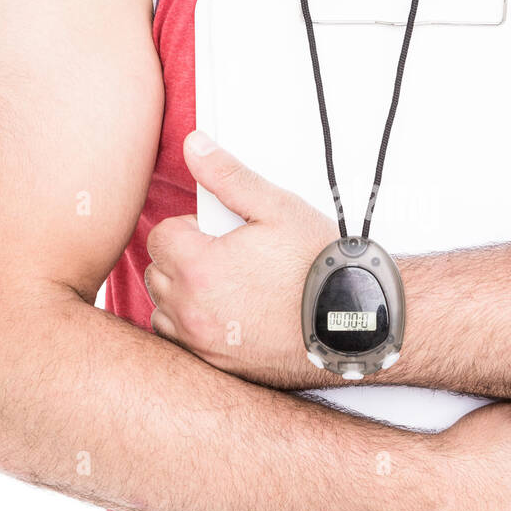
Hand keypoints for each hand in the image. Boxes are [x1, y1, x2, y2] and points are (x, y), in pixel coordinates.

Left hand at [145, 130, 338, 387]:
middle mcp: (192, 309)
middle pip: (159, 272)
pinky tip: (228, 315)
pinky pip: (182, 343)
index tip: (221, 233)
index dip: (191, 228)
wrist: (352, 323)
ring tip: (227, 287)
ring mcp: (202, 342)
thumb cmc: (318, 269)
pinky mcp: (216, 365)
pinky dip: (194, 328)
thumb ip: (228, 176)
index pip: (161, 236)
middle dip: (185, 259)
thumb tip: (195, 146)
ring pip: (165, 310)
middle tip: (229, 257)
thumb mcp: (277, 209)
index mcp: (199, 266)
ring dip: (184, 295)